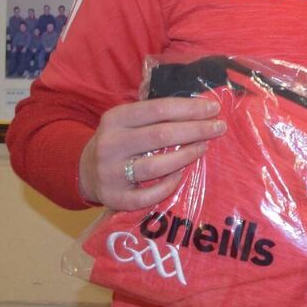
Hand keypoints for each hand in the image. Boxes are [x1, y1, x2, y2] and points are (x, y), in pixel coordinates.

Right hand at [78, 96, 225, 210]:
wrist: (87, 171)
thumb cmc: (122, 140)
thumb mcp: (129, 121)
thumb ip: (157, 115)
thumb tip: (202, 109)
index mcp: (115, 119)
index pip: (157, 109)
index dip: (188, 108)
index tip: (213, 108)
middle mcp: (110, 144)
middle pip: (160, 135)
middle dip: (195, 130)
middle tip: (219, 128)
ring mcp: (110, 173)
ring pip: (156, 165)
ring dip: (186, 155)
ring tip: (204, 147)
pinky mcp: (115, 197)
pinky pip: (148, 195)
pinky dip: (168, 186)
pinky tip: (181, 176)